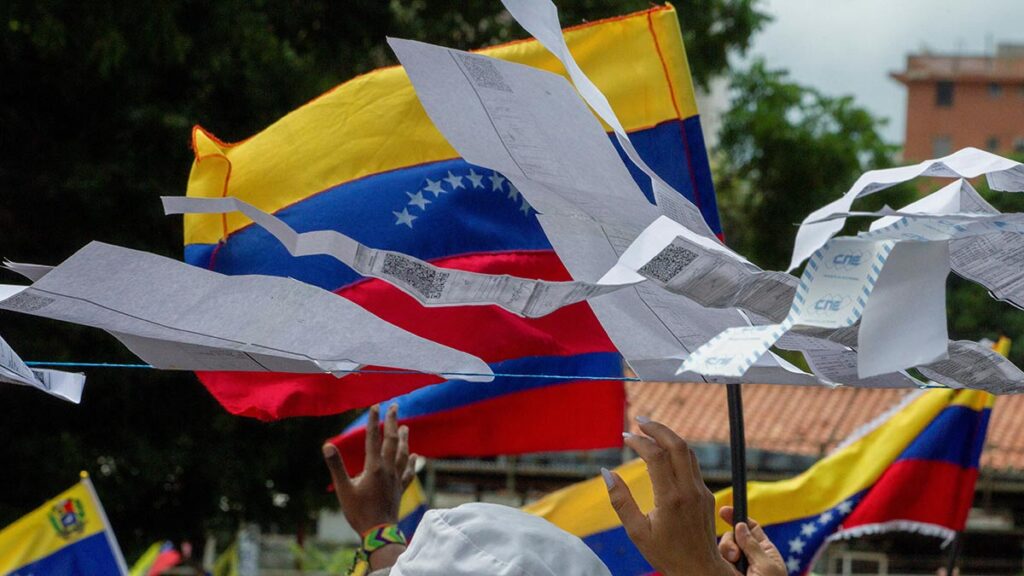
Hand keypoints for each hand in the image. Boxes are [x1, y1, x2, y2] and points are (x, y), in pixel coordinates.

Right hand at [322, 404, 416, 568]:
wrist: (379, 533)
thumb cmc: (358, 512)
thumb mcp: (343, 489)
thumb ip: (336, 466)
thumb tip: (327, 445)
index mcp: (374, 467)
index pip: (373, 439)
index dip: (374, 421)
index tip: (375, 406)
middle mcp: (388, 470)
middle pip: (392, 441)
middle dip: (393, 422)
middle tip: (394, 406)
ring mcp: (396, 479)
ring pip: (403, 454)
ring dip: (404, 439)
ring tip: (405, 427)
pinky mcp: (400, 489)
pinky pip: (408, 472)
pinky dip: (412, 462)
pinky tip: (415, 456)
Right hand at [603, 417, 733, 575]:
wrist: (699, 570)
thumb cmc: (665, 554)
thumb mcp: (636, 531)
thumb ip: (620, 500)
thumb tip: (606, 473)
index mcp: (670, 499)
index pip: (656, 456)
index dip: (639, 441)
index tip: (625, 438)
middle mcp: (689, 491)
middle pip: (678, 445)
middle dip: (657, 428)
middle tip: (639, 420)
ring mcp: (701, 491)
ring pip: (688, 451)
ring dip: (669, 437)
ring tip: (649, 431)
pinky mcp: (705, 494)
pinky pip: (692, 464)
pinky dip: (677, 451)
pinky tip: (663, 452)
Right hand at [718, 507, 786, 575]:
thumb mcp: (766, 566)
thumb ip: (752, 545)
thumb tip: (740, 525)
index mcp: (764, 550)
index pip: (750, 527)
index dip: (738, 517)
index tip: (724, 511)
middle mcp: (748, 556)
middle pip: (732, 536)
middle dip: (730, 541)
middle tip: (735, 556)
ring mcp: (736, 565)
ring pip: (723, 549)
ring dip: (726, 553)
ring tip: (733, 570)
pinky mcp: (725, 572)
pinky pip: (718, 561)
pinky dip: (718, 562)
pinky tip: (724, 569)